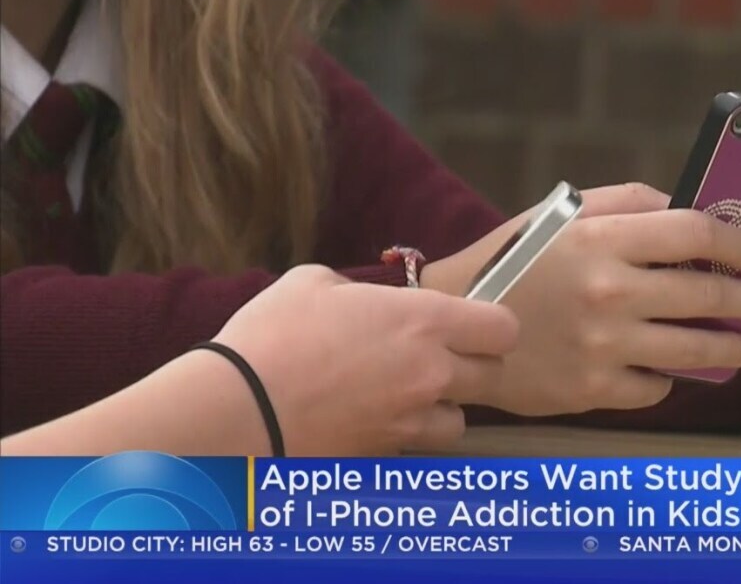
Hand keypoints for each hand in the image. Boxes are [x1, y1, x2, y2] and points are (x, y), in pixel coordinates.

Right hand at [213, 265, 518, 455]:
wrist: (235, 410)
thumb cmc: (273, 334)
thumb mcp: (312, 283)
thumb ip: (358, 290)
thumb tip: (365, 303)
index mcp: (425, 322)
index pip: (504, 329)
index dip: (492, 326)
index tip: (469, 325)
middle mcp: (432, 374)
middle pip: (494, 377)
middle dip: (473, 367)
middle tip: (438, 359)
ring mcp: (412, 422)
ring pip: (461, 422)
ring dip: (442, 409)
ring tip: (405, 398)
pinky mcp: (388, 458)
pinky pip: (417, 449)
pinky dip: (405, 438)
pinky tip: (373, 423)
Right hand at [421, 183, 740, 415]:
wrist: (455, 329)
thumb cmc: (510, 264)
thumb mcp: (558, 217)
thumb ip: (624, 203)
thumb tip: (685, 208)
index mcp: (601, 241)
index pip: (696, 233)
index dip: (738, 243)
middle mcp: (609, 293)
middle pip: (710, 295)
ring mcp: (604, 346)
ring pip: (697, 349)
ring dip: (735, 348)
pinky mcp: (594, 389)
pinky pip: (657, 386)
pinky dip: (672, 377)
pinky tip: (676, 369)